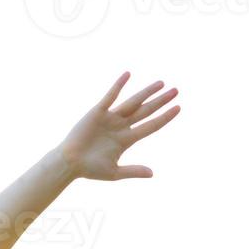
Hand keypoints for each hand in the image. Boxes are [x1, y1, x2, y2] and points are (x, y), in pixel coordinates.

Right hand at [59, 71, 180, 181]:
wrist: (69, 163)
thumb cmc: (90, 169)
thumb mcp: (114, 173)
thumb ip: (133, 171)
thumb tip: (152, 174)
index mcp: (127, 140)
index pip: (151, 126)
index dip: (165, 117)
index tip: (178, 108)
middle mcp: (121, 126)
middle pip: (146, 111)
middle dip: (161, 101)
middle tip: (176, 91)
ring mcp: (110, 118)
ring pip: (133, 103)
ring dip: (147, 93)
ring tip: (161, 83)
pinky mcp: (97, 112)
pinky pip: (110, 97)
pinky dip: (118, 86)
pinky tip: (128, 75)